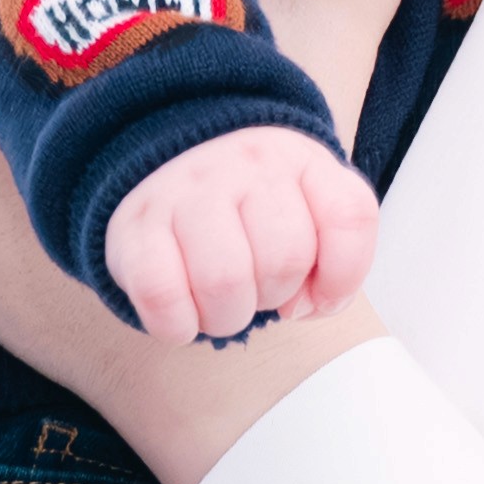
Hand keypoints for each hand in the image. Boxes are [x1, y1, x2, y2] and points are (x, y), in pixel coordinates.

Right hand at [100, 126, 375, 342]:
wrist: (164, 160)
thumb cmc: (249, 206)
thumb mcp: (307, 205)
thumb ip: (335, 254)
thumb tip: (306, 305)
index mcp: (298, 159)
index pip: (350, 216)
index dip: (342, 277)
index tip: (314, 295)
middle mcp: (244, 164)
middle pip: (285, 259)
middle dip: (275, 297)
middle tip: (254, 290)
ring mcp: (185, 189)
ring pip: (225, 280)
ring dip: (226, 318)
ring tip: (219, 304)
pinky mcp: (134, 225)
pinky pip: (161, 295)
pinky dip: (177, 325)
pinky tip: (181, 316)